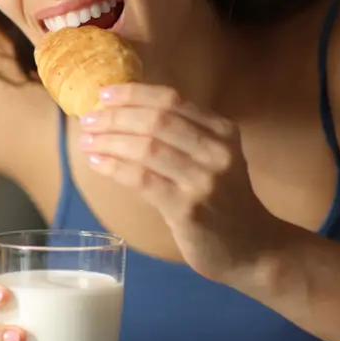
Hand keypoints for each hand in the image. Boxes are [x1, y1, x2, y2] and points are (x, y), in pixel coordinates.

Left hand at [77, 83, 290, 285]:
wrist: (252, 247)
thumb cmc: (222, 199)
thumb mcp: (212, 158)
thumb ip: (180, 135)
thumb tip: (120, 113)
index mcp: (223, 130)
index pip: (172, 100)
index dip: (133, 93)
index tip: (104, 94)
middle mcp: (217, 150)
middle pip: (156, 120)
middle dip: (115, 116)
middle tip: (88, 119)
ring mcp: (204, 180)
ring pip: (146, 147)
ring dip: (109, 141)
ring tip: (87, 141)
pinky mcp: (187, 208)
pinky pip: (142, 179)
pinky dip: (114, 167)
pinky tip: (97, 163)